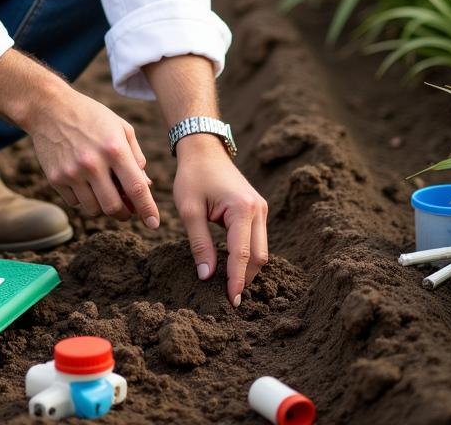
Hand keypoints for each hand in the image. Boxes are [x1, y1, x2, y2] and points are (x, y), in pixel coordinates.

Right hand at [27, 86, 159, 229]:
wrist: (49, 108)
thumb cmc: (91, 116)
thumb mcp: (120, 127)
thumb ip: (136, 156)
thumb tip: (146, 186)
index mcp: (114, 148)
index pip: (136, 188)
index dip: (148, 209)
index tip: (154, 223)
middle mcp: (93, 163)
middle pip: (114, 207)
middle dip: (124, 214)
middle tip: (127, 210)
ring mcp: (72, 172)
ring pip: (94, 209)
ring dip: (103, 207)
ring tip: (103, 191)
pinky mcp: (55, 178)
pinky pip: (75, 203)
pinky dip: (83, 199)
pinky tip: (84, 182)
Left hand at [172, 135, 267, 305]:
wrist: (203, 149)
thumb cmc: (193, 176)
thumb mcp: (189, 210)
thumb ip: (199, 243)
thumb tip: (207, 277)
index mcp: (242, 208)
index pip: (242, 253)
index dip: (236, 280)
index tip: (231, 301)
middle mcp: (258, 209)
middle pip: (258, 256)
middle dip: (244, 278)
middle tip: (230, 300)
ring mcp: (260, 209)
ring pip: (260, 250)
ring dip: (246, 268)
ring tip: (230, 287)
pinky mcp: (257, 210)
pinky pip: (256, 240)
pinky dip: (246, 255)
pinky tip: (233, 267)